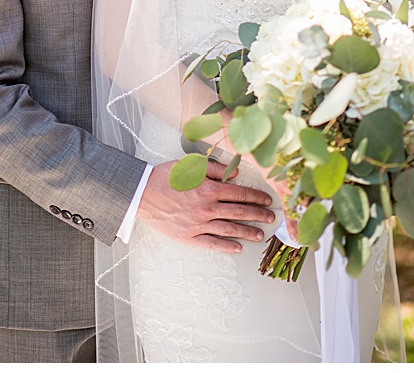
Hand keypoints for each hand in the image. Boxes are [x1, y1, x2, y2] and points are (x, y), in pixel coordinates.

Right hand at [137, 159, 275, 252]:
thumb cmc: (167, 177)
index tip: (267, 201)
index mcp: (210, 189)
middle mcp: (207, 208)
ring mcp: (198, 224)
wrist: (143, 194)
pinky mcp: (189, 236)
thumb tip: (236, 174)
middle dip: (257, 215)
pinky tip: (237, 247)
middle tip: (270, 218)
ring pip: (229, 229)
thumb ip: (217, 169)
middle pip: (239, 212)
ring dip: (247, 232)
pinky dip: (226, 246)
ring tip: (259, 235)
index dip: (256, 198)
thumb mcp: (193, 165)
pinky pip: (211, 243)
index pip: (241, 194)